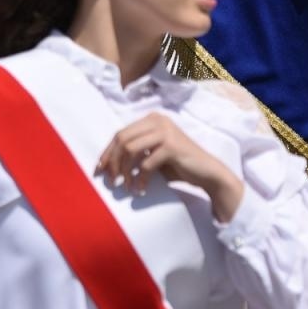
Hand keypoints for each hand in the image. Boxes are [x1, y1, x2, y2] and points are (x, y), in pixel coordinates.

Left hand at [95, 113, 243, 221]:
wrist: (208, 173)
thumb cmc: (179, 166)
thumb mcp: (153, 154)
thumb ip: (135, 152)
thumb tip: (106, 163)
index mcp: (152, 119)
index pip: (120, 133)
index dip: (107, 152)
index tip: (100, 169)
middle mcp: (158, 120)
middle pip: (122, 139)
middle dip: (112, 161)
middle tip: (110, 180)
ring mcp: (165, 132)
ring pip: (130, 149)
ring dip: (123, 170)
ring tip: (126, 186)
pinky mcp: (172, 146)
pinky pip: (146, 164)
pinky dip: (140, 179)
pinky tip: (141, 189)